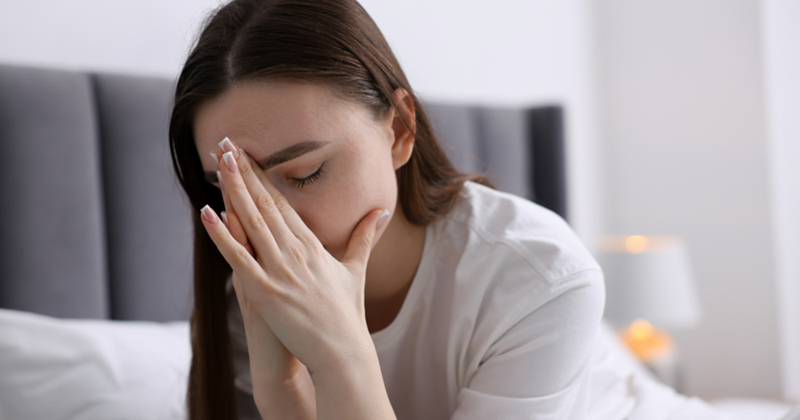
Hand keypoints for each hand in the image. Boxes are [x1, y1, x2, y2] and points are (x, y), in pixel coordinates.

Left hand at [201, 137, 387, 375]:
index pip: (283, 202)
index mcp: (312, 244)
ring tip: (217, 160)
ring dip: (233, 188)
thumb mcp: (355, 269)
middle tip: (225, 142)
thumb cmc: (347, 314)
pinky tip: (207, 212)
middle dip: (244, 171)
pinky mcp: (266, 291)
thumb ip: (363, 237)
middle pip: (265, 203)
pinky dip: (222, 235)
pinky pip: (239, 257)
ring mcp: (280, 270)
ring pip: (252, 221)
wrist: (342, 351)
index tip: (248, 154)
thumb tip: (380, 212)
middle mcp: (295, 251)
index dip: (263, 176)